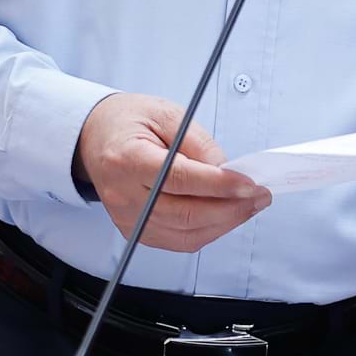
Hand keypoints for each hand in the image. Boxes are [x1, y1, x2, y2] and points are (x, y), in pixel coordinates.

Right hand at [74, 93, 271, 252]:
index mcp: (128, 160)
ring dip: (224, 224)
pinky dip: (208, 232)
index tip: (250, 183)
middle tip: (260, 196)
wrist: (95, 138)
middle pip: (185, 214)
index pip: (180, 179)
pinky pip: (178, 242)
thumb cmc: (129, 121)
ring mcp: (128, 219)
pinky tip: (225, 216)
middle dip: (231, 208)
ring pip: (186, 235)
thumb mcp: (166, 113)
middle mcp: (124, 195)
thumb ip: (198, 142)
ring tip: (249, 206)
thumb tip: (227, 170)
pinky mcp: (135, 232)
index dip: (219, 185)